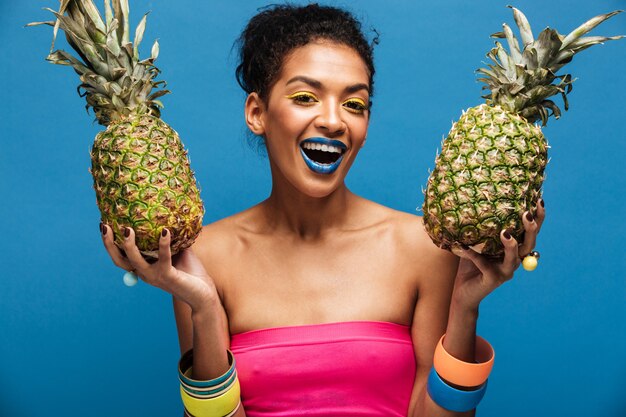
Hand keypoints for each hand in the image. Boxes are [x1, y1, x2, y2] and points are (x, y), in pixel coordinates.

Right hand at [100, 224, 217, 312]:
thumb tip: (168, 211)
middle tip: (105, 226)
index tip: (104, 223)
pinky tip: (165, 231)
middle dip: (109, 243)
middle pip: (120, 260)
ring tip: (127, 229)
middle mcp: (144, 273)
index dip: (109, 242)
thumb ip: (171, 235)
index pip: (120, 255)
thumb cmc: (190, 271)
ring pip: (135, 261)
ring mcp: (154, 276)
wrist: (203, 293)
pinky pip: (163, 258)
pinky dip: (164, 244)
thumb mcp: (178, 249)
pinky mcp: (168, 276)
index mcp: (143, 267)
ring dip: (129, 245)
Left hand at [451, 199, 545, 309]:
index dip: (538, 219)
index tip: (539, 200)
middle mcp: (514, 261)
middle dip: (531, 229)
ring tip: (505, 232)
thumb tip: (474, 203)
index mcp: (514, 251)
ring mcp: (505, 272)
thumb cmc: (470, 265)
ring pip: (514, 258)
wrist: (463, 293)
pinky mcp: (493, 280)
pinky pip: (484, 265)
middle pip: (529, 244)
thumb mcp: (476, 244)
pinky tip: (464, 247)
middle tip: (527, 213)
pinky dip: (473, 255)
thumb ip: (481, 229)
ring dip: (512, 245)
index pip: (530, 233)